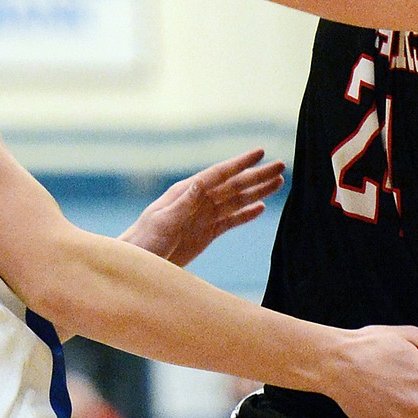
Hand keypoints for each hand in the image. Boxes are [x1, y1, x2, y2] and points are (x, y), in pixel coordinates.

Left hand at [120, 149, 284, 265]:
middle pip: (233, 185)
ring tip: (279, 183)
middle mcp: (197, 201)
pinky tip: (261, 208)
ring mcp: (203, 217)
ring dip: (257, 192)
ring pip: (236, 201)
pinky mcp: (206, 233)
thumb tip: (201, 181)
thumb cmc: (143, 242)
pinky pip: (231, 221)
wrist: (136, 264)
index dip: (240, 163)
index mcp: (187, 193)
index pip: (219, 174)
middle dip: (257, 175)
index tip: (260, 152)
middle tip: (281, 166)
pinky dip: (246, 214)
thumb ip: (184, 203)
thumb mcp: (163, 221)